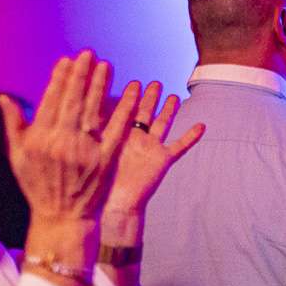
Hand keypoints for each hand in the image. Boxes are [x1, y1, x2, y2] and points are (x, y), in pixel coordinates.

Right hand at [3, 50, 137, 229]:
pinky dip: (125, 111)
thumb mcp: (18, 157)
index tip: (67, 60)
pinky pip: (116, 130)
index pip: (51, 101)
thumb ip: (13, 125)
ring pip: (94, 111)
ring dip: (100, 86)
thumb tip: (4, 98)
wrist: (62, 217)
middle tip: (88, 54)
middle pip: (73, 101)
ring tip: (106, 65)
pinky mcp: (105, 160)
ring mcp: (85, 151)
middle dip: (81, 75)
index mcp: (40, 139)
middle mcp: (62, 142)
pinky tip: (132, 93)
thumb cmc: (37, 186)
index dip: (60, 79)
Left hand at [103, 82, 204, 243]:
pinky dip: (191, 137)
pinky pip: (180, 146)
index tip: (134, 82)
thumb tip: (84, 104)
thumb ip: (94, 126)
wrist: (115, 204)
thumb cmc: (99, 181)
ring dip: (168, 110)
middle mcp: (135, 139)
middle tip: (153, 83)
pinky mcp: (163, 160)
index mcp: (117, 135)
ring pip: (162, 123)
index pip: (124, 109)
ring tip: (173, 96)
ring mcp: (150, 148)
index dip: (128, 95)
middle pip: (144, 112)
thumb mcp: (94, 147)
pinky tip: (202, 126)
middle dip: (149, 97)